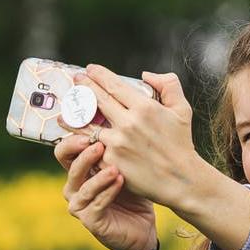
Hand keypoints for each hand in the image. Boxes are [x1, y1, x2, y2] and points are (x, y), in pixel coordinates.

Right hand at [58, 132, 156, 249]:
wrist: (143, 228)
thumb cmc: (134, 193)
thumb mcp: (127, 166)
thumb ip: (119, 146)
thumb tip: (122, 112)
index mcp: (79, 170)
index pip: (66, 148)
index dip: (74, 134)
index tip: (88, 121)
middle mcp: (74, 186)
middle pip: (67, 162)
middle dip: (81, 151)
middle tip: (98, 143)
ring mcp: (79, 205)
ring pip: (81, 184)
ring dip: (98, 174)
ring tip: (114, 166)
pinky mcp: (90, 221)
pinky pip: (96, 203)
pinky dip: (108, 191)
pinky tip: (120, 181)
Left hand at [71, 65, 206, 210]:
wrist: (180, 180)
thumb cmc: (181, 144)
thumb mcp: (182, 109)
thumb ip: (168, 85)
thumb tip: (145, 74)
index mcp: (144, 107)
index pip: (113, 85)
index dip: (98, 75)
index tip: (90, 69)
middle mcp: (128, 123)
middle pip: (97, 99)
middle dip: (84, 86)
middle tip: (76, 79)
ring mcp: (117, 144)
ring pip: (89, 125)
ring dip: (75, 114)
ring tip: (67, 108)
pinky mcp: (111, 162)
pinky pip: (92, 148)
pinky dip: (82, 140)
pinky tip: (73, 135)